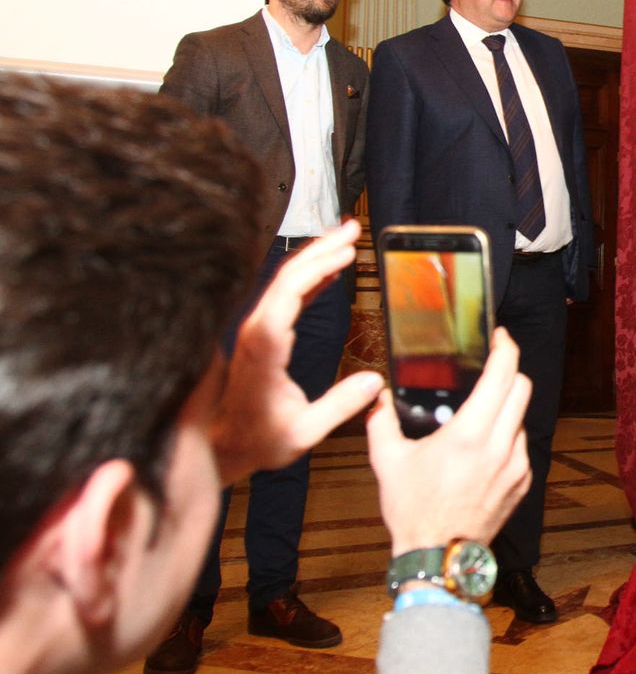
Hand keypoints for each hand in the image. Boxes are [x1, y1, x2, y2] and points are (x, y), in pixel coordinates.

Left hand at [211, 220, 383, 483]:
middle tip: (353, 229)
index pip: (289, 292)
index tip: (347, 251)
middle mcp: (256, 331)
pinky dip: (310, 279)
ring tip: (346, 240)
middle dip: (321, 247)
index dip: (319, 267)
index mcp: (264, 347)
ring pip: (286, 281)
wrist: (223, 444)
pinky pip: (287, 296)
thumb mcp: (304, 431)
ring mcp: (256, 330)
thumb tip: (374, 383)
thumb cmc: (257, 439)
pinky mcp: (261, 334)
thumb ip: (340, 406)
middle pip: (288, 275)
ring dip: (316, 257)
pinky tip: (330, 271)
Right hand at [367, 329, 532, 554]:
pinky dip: (508, 436)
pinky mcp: (523, 482)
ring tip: (479, 413)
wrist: (439, 557)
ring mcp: (517, 465)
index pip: (503, 374)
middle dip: (509, 370)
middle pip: (522, 387)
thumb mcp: (387, 462)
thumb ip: (380, 422)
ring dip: (506, 407)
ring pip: (522, 417)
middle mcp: (501, 445)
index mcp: (469, 433)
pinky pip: (521, 445)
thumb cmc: (414, 510)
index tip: (499, 337)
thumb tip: (376, 397)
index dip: (506, 347)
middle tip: (491, 367)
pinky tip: (483, 447)